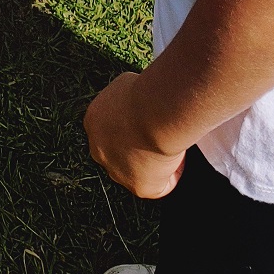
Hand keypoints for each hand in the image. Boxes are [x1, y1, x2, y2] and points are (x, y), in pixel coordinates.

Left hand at [84, 74, 185, 198]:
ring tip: (175, 146)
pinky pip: (160, 185)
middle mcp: (98, 150)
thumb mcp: (127, 85)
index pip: (111, 129)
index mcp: (93, 121)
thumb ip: (127, 99)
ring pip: (138, 172)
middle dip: (139, 148)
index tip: (151, 120)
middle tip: (162, 136)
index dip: (133, 126)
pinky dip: (173, 174)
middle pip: (121, 153)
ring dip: (156, 163)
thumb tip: (141, 99)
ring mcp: (117, 172)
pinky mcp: (138, 188)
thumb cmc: (145, 92)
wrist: (152, 113)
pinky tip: (180, 157)